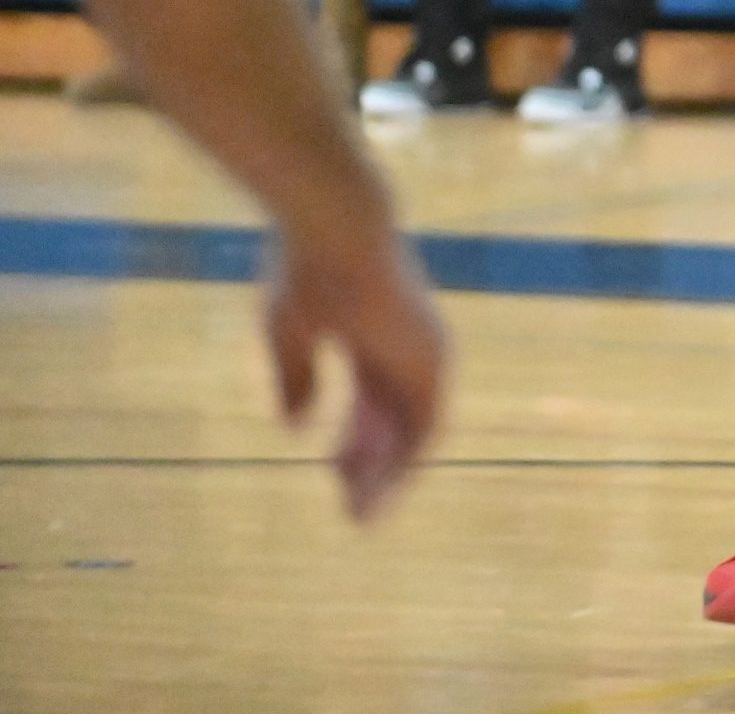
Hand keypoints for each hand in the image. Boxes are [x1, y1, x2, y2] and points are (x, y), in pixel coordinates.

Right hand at [264, 226, 444, 519]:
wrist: (335, 231)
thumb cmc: (306, 269)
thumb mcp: (289, 331)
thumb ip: (297, 378)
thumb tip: (295, 428)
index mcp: (374, 337)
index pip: (372, 404)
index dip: (354, 443)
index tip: (333, 475)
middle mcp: (406, 349)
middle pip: (394, 423)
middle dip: (371, 468)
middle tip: (352, 511)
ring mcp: (423, 354)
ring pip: (412, 432)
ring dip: (388, 475)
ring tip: (360, 516)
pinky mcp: (431, 362)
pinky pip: (423, 428)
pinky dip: (403, 462)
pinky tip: (377, 491)